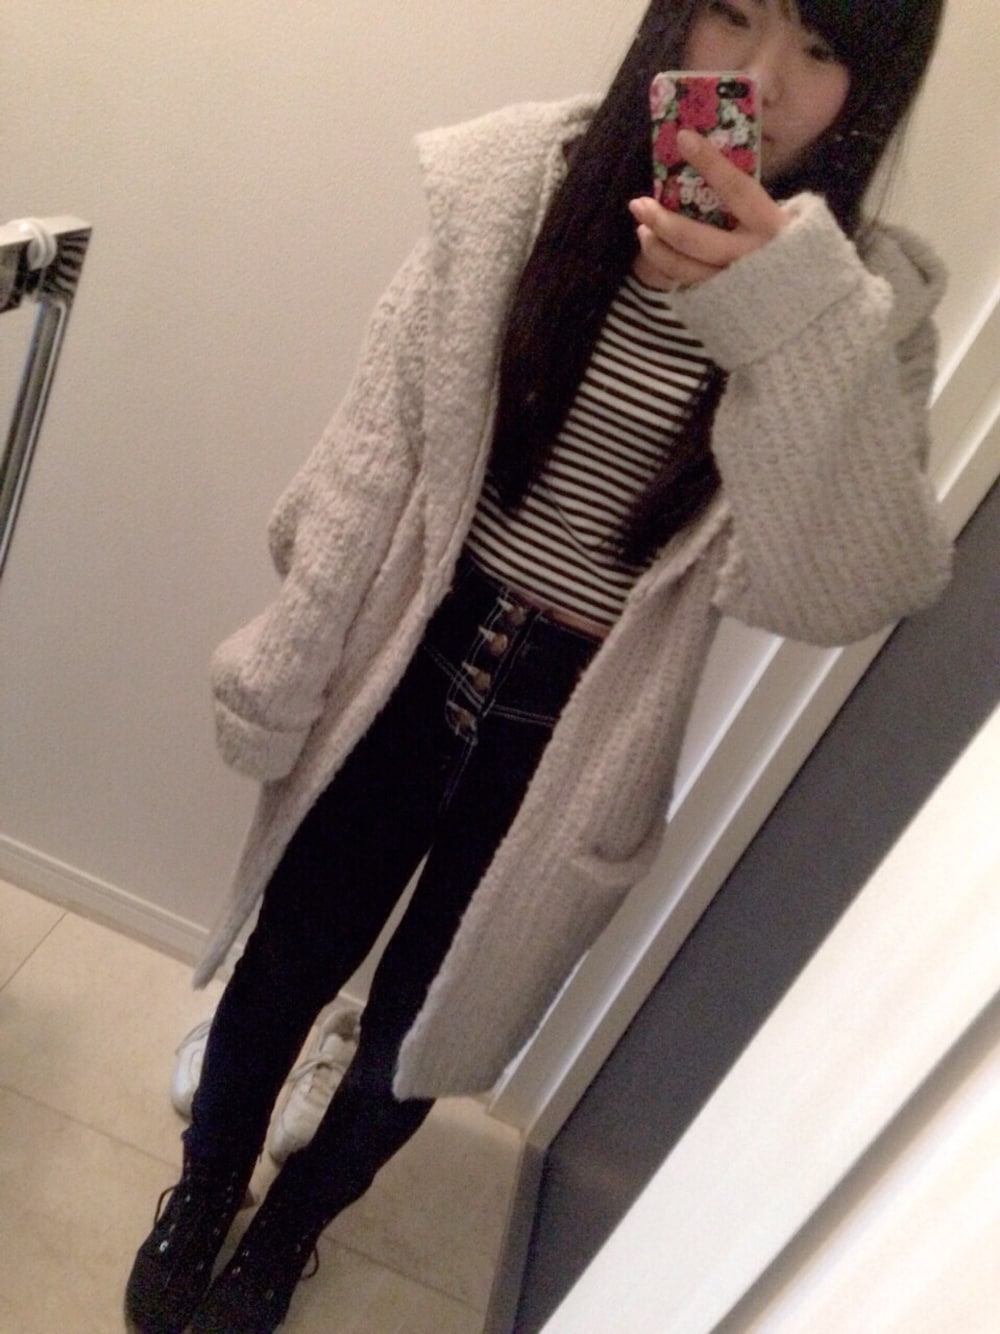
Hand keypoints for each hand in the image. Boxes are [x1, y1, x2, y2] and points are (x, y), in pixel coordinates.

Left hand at [629, 129, 787, 289]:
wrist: (802, 304)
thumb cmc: (789, 251)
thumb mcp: (780, 222)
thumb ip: (752, 203)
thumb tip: (712, 165)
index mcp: (771, 227)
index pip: (737, 189)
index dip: (710, 163)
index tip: (683, 138)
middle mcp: (751, 258)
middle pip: (697, 239)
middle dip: (663, 220)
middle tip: (639, 204)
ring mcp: (734, 286)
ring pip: (685, 268)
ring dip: (657, 248)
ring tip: (642, 229)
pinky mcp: (720, 306)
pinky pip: (687, 284)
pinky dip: (667, 266)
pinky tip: (657, 250)